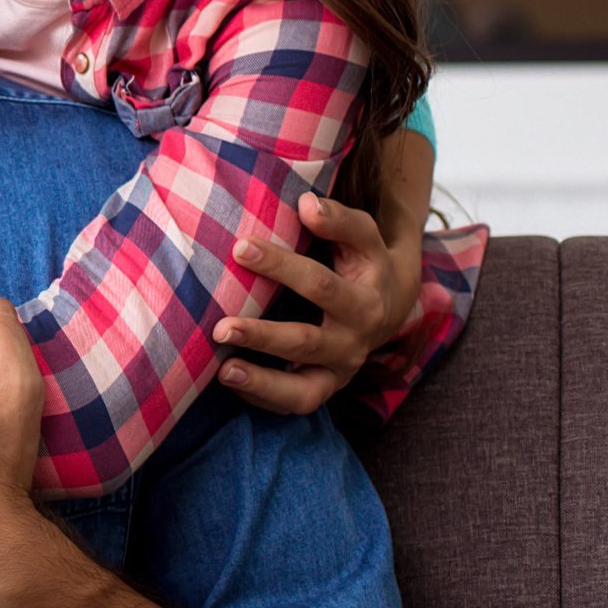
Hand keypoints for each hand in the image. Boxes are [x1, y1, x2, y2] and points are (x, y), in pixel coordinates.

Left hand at [216, 190, 420, 413]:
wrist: (388, 306)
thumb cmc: (362, 262)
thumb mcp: (362, 236)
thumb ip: (338, 219)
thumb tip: (306, 204)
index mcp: (364, 301)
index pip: (319, 284)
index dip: (280, 265)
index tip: (239, 247)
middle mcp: (354, 342)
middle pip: (306, 341)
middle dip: (262, 335)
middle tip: (219, 326)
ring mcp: (339, 371)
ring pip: (303, 389)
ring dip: (261, 381)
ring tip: (222, 369)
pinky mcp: (324, 389)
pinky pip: (295, 403)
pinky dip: (262, 397)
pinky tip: (228, 380)